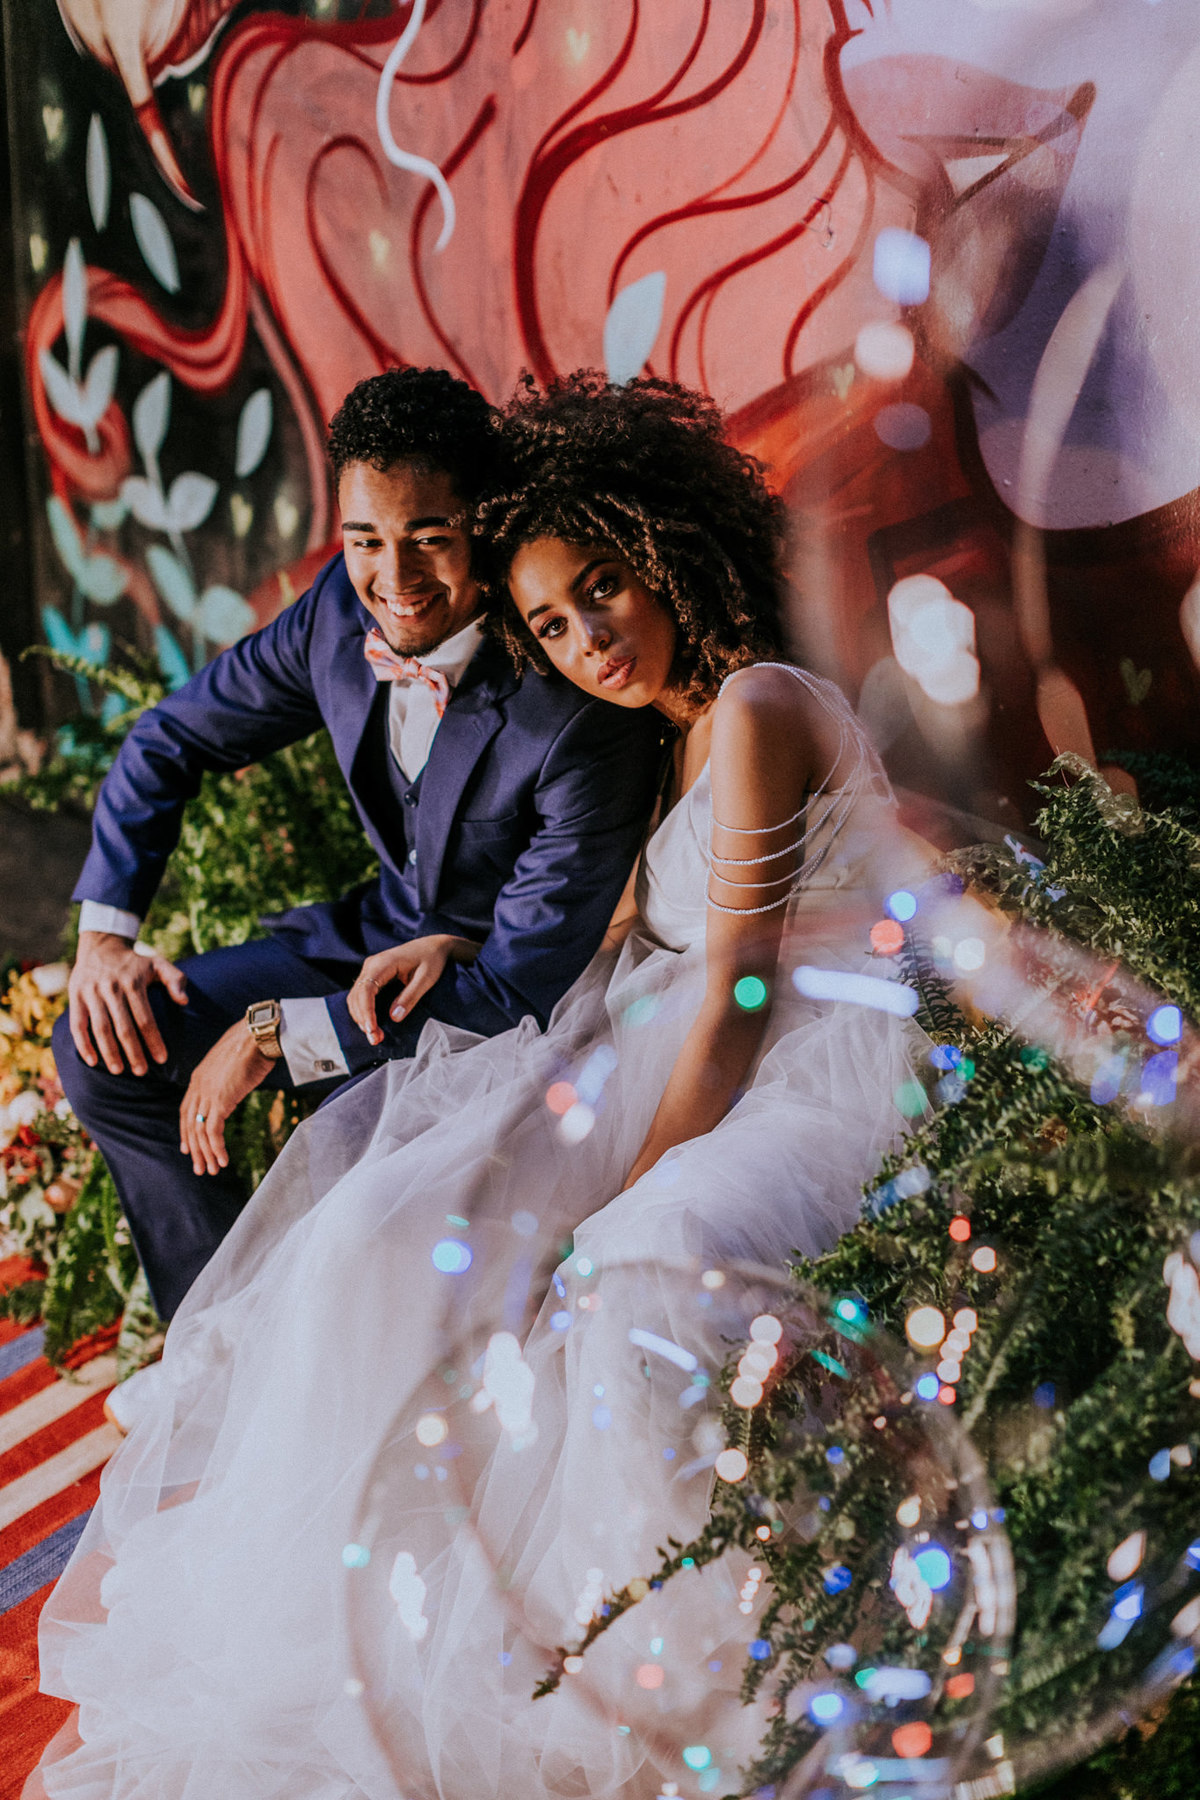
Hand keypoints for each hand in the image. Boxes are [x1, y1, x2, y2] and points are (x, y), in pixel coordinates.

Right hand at [69, 931, 187, 1075]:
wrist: (101, 945)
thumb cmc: (135, 962)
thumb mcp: (158, 964)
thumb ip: (175, 980)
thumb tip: (185, 1001)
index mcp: (133, 983)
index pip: (145, 1018)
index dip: (154, 1040)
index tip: (162, 1059)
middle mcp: (112, 988)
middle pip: (123, 1027)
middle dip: (133, 1052)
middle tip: (141, 1072)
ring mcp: (92, 993)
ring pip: (100, 1028)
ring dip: (109, 1052)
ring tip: (119, 1071)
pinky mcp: (76, 996)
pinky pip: (77, 1025)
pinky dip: (83, 1044)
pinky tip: (92, 1061)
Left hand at [179, 1023, 273, 1175]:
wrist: (257, 1035)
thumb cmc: (251, 1045)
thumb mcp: (232, 1064)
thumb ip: (226, 1079)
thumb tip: (233, 1088)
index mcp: (198, 1077)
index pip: (186, 1111)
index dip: (186, 1131)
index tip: (189, 1147)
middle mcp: (198, 1087)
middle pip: (190, 1125)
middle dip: (194, 1149)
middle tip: (200, 1167)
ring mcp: (208, 1094)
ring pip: (200, 1131)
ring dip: (205, 1154)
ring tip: (212, 1169)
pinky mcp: (220, 1100)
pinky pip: (213, 1131)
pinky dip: (216, 1148)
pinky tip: (222, 1160)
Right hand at [348, 935, 480, 1046]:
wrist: (433, 946)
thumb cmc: (432, 960)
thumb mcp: (426, 979)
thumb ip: (410, 997)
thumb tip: (394, 1017)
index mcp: (384, 963)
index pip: (366, 989)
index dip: (366, 1012)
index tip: (371, 1030)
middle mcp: (372, 964)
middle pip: (357, 995)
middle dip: (363, 1019)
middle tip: (376, 1040)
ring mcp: (370, 969)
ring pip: (355, 997)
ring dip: (361, 1017)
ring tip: (375, 1036)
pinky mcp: (372, 975)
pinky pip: (361, 995)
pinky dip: (363, 1011)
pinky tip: (372, 1025)